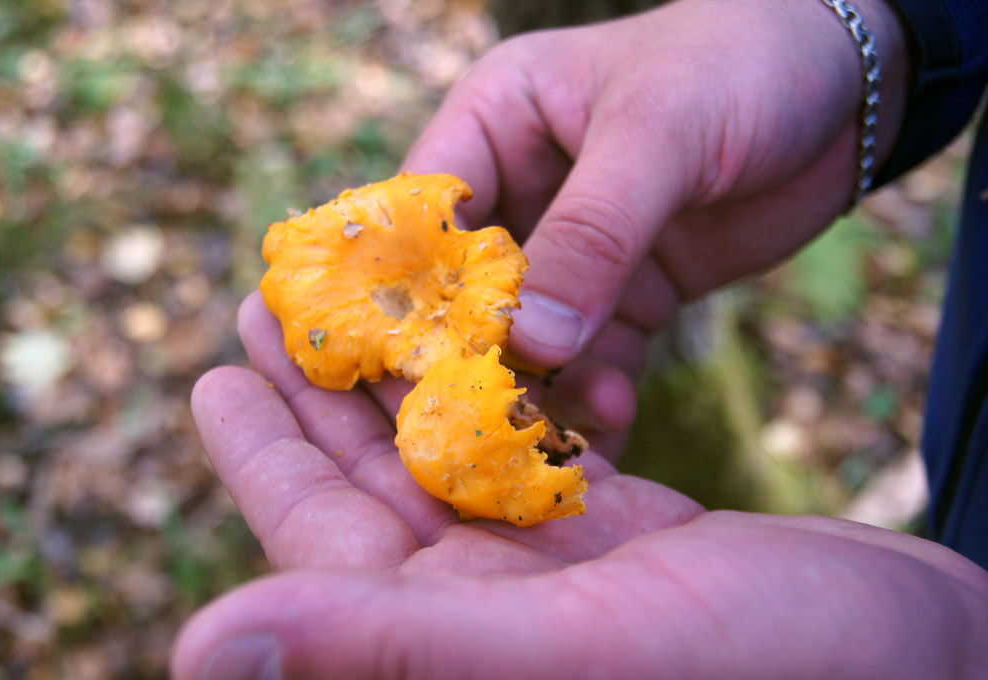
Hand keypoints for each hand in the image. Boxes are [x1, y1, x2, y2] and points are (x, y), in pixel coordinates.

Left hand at [170, 295, 987, 679]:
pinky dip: (492, 390)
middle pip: (374, 492)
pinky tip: (467, 336)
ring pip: (445, 460)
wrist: (914, 656)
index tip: (218, 371)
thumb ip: (392, 648)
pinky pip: (525, 451)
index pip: (324, 547)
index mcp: (458, 643)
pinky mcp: (614, 535)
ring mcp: (553, 572)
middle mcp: (492, 614)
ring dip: (398, 381)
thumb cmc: (774, 666)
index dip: (265, 459)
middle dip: (321, 399)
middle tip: (272, 305)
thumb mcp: (571, 650)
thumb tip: (204, 649)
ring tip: (357, 302)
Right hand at [402, 0, 910, 430]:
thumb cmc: (741, 62)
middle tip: (490, 430)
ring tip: (573, 438)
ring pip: (530, 339)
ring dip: (543, 390)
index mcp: (495, 123)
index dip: (412, 293)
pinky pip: (593, 357)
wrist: (849, 89)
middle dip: (477, 362)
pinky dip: (596, 396)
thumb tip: (529, 343)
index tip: (419, 373)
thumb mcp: (660, 132)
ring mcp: (572, 249)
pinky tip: (614, 424)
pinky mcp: (624, 292)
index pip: (423, 218)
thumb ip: (594, 234)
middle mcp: (518, 190)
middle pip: (466, 293)